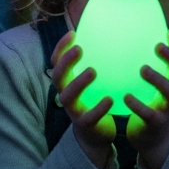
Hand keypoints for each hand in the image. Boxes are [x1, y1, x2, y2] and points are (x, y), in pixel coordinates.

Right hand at [50, 31, 115, 168]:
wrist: (95, 135)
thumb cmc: (94, 101)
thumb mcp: (93, 82)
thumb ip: (97, 63)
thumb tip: (111, 36)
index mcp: (67, 82)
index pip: (56, 62)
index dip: (61, 47)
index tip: (73, 33)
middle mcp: (66, 94)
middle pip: (58, 76)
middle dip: (66, 62)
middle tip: (79, 49)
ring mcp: (73, 110)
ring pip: (68, 96)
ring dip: (79, 82)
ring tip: (93, 71)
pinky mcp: (84, 124)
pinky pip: (89, 116)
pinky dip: (98, 108)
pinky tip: (109, 98)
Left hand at [125, 29, 168, 168]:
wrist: (153, 139)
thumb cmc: (150, 105)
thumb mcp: (152, 87)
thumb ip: (147, 67)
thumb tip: (130, 41)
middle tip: (158, 46)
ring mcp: (167, 109)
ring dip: (159, 79)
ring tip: (143, 69)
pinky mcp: (156, 124)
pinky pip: (149, 114)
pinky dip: (139, 105)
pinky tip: (126, 97)